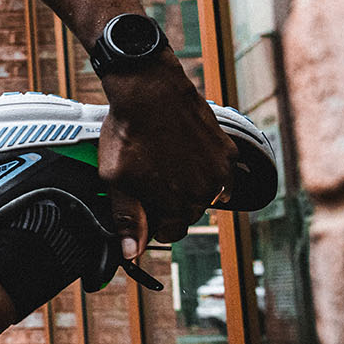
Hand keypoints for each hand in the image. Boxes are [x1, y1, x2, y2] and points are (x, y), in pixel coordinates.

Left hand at [96, 70, 232, 249]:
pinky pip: (221, 171)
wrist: (151, 91)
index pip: (170, 232)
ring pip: (206, 193)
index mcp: (176, 207)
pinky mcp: (227, 151)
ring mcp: (219, 172)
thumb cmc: (130, 133)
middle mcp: (203, 194)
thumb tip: (131, 253)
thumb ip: (127, 219)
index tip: (147, 208)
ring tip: (169, 163)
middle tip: (154, 178)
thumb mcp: (116, 180)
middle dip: (172, 202)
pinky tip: (188, 152)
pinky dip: (207, 167)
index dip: (155, 222)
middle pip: (189, 213)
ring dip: (191, 185)